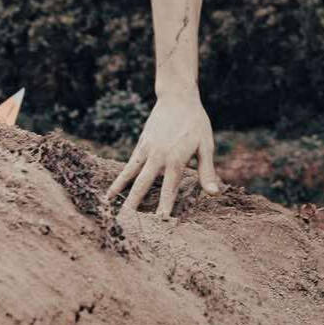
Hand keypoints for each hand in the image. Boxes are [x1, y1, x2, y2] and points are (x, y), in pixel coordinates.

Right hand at [107, 88, 219, 218]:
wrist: (177, 98)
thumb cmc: (196, 122)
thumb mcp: (206, 145)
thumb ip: (206, 171)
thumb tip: (214, 193)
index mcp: (176, 160)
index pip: (169, 190)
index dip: (165, 208)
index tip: (159, 226)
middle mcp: (159, 158)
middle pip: (144, 186)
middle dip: (136, 206)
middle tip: (128, 226)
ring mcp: (147, 151)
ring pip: (132, 177)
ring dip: (122, 195)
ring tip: (112, 214)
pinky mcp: (140, 146)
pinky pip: (128, 167)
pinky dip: (119, 181)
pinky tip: (109, 194)